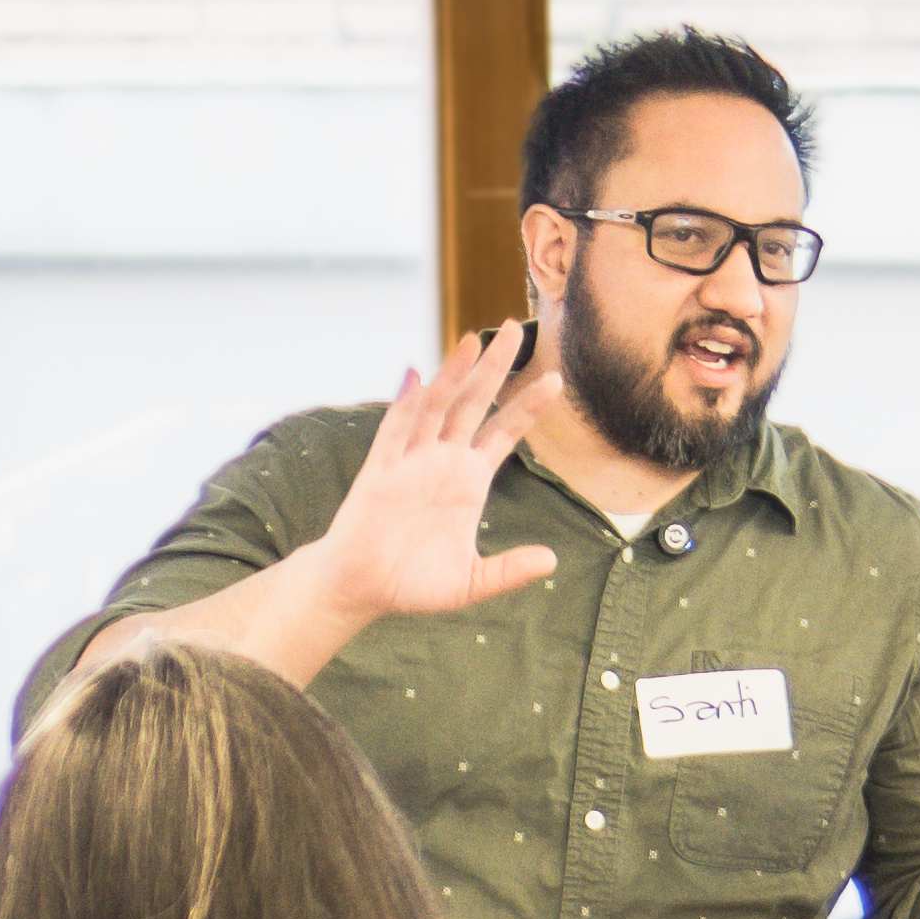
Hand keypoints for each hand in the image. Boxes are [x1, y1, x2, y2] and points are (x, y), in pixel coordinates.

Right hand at [315, 330, 561, 632]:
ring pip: (437, 407)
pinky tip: (419, 375)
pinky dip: (407, 404)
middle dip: (495, 367)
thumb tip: (551, 561)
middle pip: (474, 403)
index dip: (527, 407)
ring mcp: (411, 461)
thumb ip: (509, 570)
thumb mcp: (471, 582)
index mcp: (468, 481)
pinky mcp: (381, 471)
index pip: (503, 433)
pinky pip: (395, 431)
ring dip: (454, 374)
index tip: (556, 380)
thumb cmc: (413, 584)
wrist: (363, 591)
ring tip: (475, 340)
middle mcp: (441, 461)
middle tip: (517, 327)